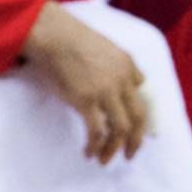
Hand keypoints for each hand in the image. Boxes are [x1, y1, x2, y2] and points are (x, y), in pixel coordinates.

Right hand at [19, 2, 147, 163]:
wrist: (50, 32)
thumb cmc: (68, 35)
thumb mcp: (104, 45)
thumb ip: (120, 64)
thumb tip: (136, 82)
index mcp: (127, 65)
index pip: (141, 97)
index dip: (139, 118)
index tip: (132, 132)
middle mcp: (121, 80)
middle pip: (138, 118)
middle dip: (135, 141)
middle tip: (128, 154)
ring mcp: (105, 91)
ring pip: (120, 129)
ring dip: (114, 149)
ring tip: (105, 159)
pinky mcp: (86, 100)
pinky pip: (97, 132)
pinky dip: (95, 146)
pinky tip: (89, 152)